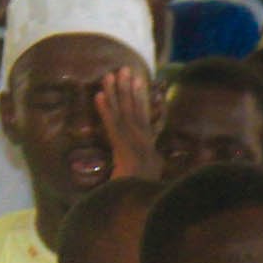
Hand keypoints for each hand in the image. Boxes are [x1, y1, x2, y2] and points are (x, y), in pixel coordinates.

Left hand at [97, 67, 158, 181]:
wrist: (141, 194)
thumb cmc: (145, 188)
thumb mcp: (154, 172)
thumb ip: (154, 163)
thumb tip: (163, 157)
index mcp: (149, 142)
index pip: (144, 114)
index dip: (141, 96)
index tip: (138, 80)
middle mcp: (141, 136)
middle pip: (133, 107)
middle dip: (128, 87)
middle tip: (124, 68)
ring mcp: (130, 139)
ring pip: (122, 111)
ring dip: (115, 92)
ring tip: (109, 75)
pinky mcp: (119, 145)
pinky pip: (110, 124)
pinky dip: (104, 109)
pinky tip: (98, 96)